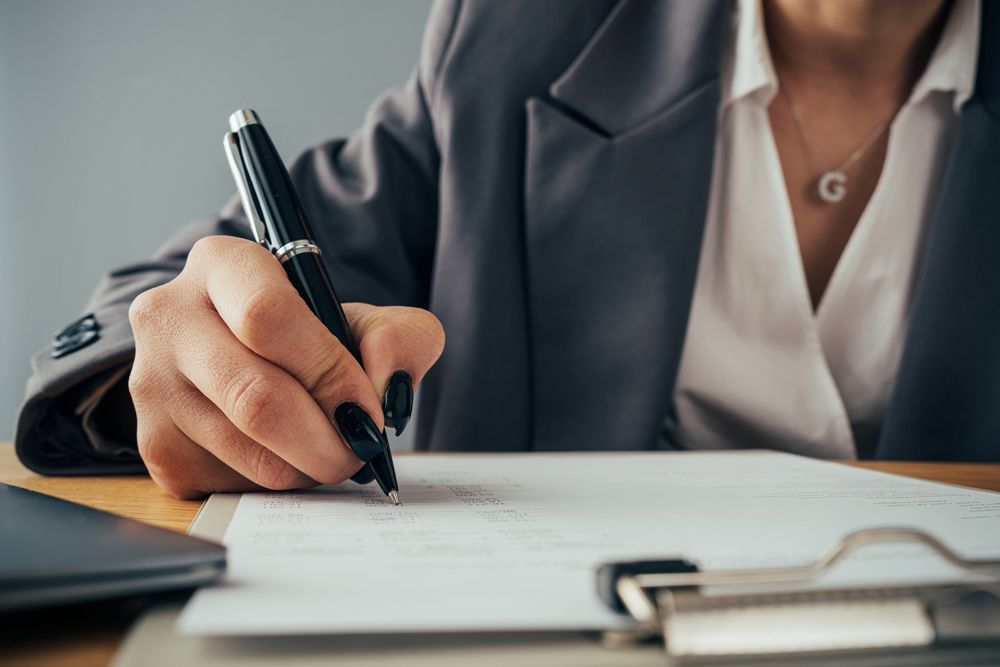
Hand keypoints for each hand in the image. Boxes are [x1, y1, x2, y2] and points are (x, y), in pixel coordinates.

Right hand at [127, 236, 444, 498]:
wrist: (249, 358)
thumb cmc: (310, 337)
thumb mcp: (365, 319)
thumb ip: (400, 337)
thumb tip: (386, 382)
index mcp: (221, 264)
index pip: (266, 317)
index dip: (327, 372)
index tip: (367, 408)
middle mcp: (168, 317)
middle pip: (252, 395)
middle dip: (325, 437)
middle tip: (359, 449)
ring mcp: (151, 383)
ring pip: (243, 449)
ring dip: (305, 466)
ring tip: (330, 452)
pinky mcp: (153, 444)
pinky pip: (226, 482)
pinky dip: (274, 482)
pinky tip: (287, 457)